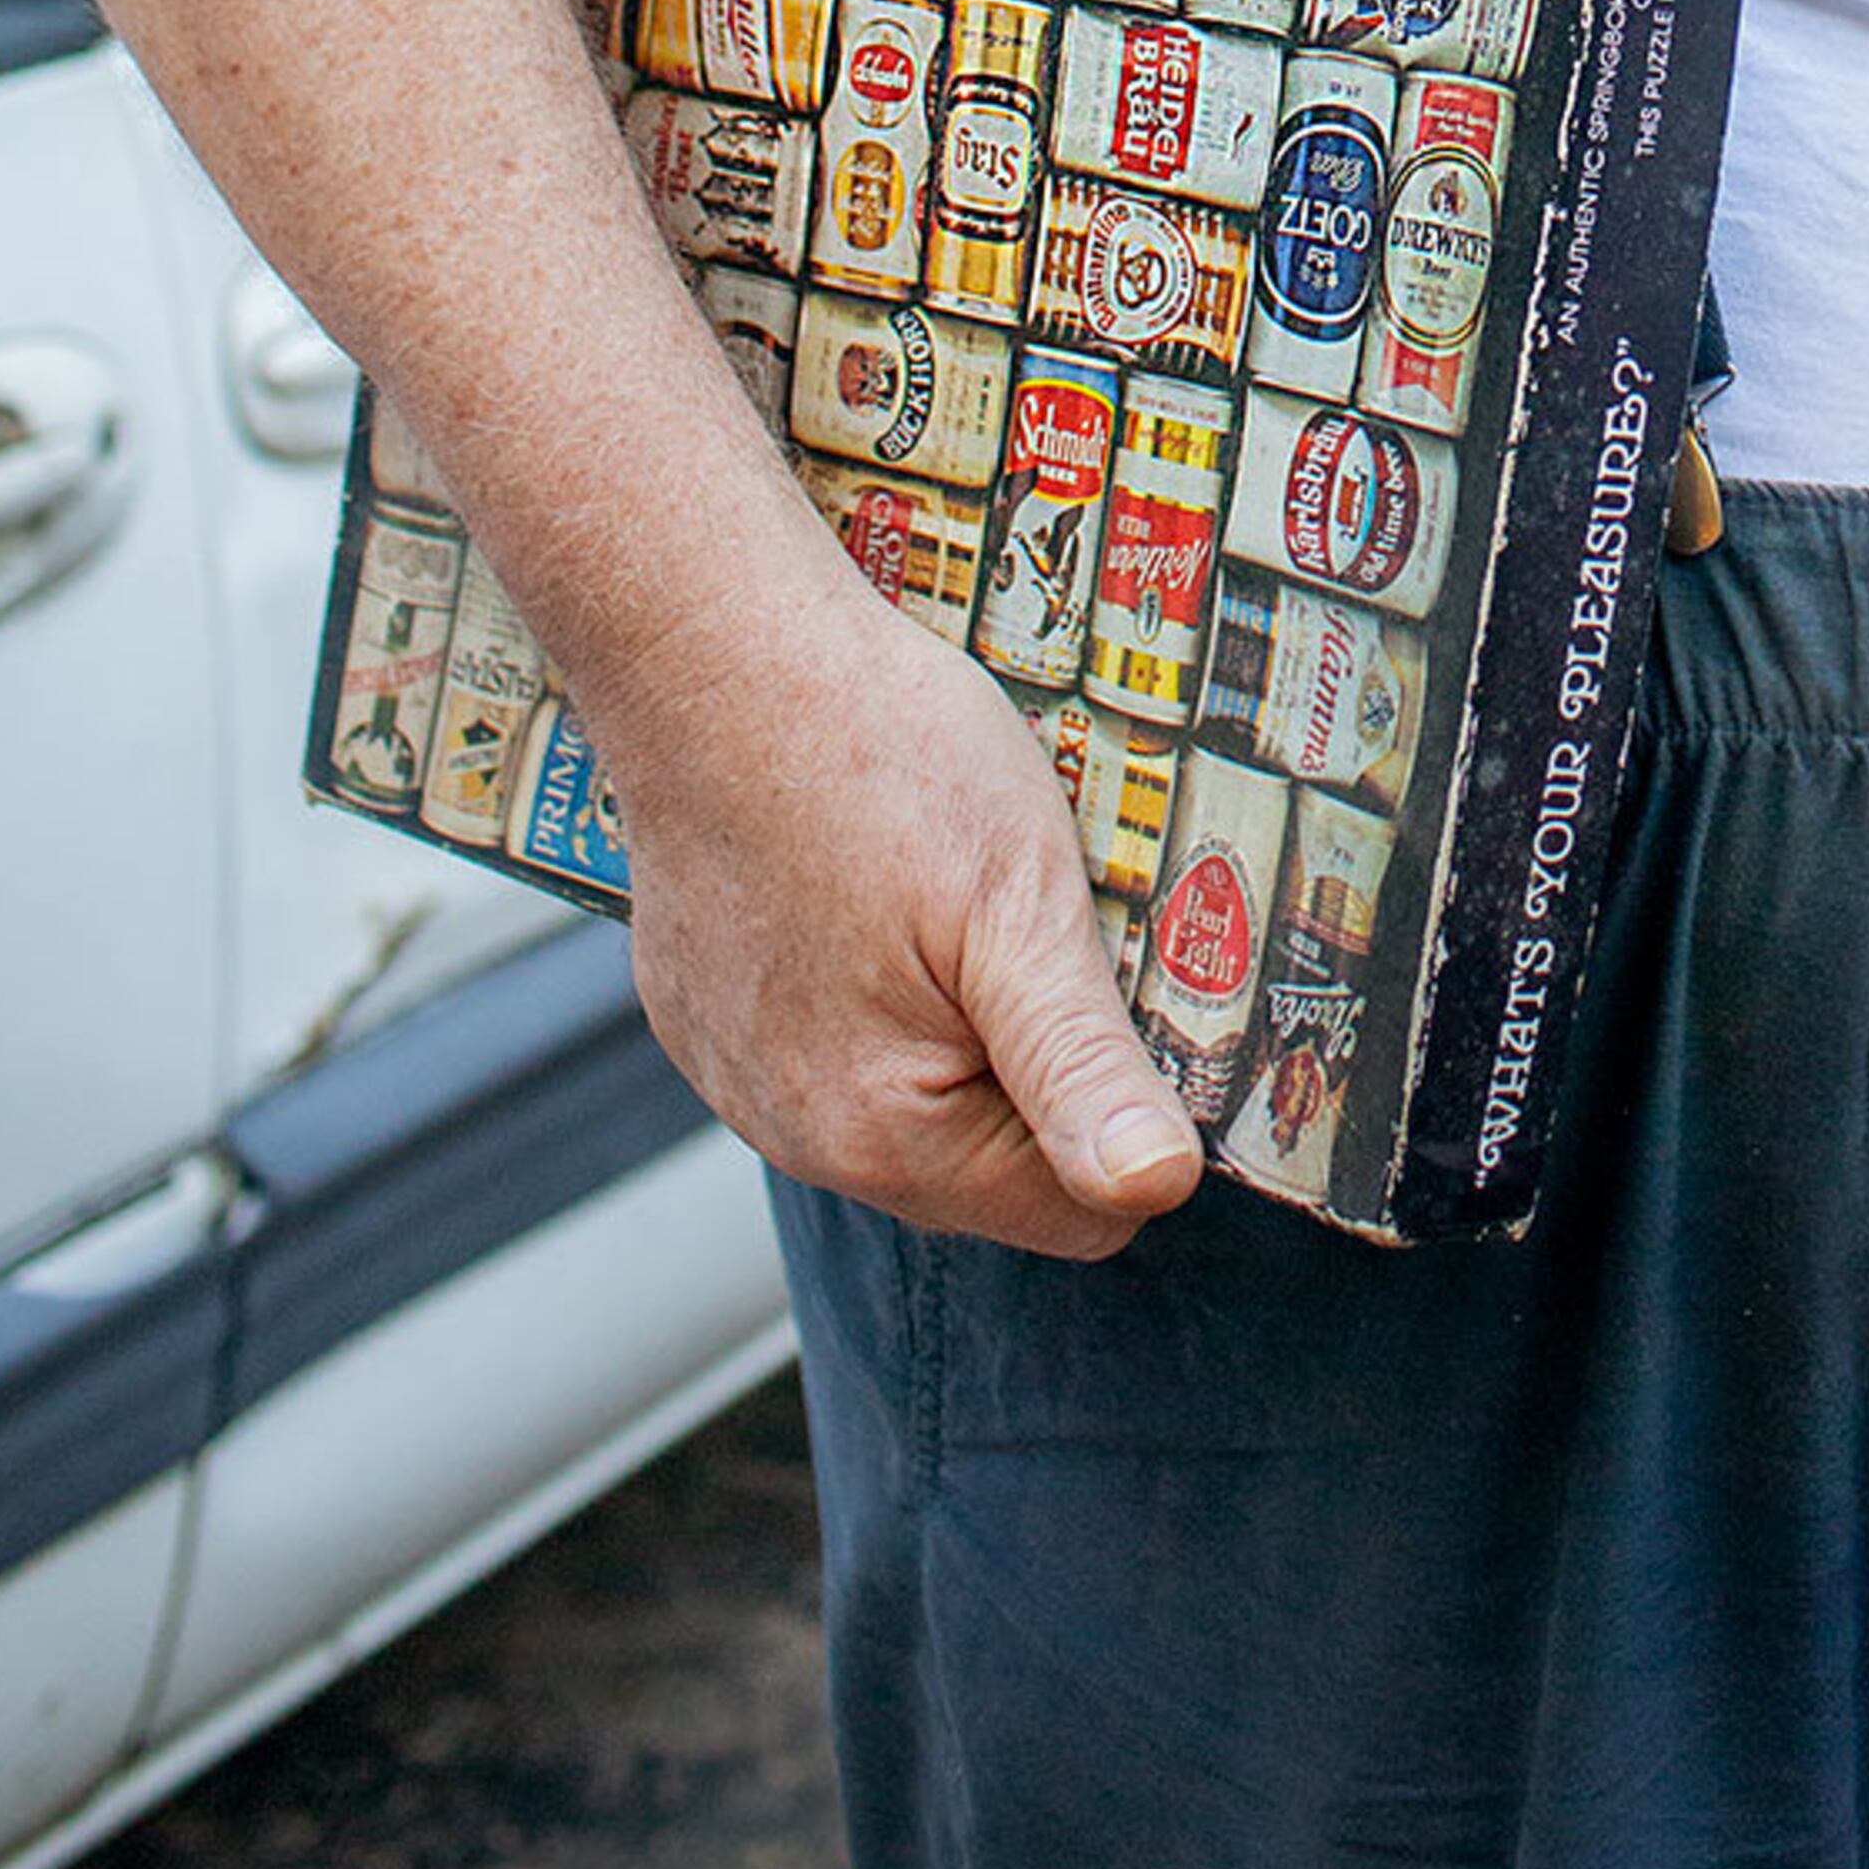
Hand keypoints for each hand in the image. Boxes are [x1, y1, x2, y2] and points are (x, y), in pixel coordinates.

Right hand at [602, 580, 1202, 1258]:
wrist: (711, 655)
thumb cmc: (876, 757)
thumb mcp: (1022, 902)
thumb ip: (1082, 1065)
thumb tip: (1160, 1188)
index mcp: (890, 1138)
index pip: (1083, 1214)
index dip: (1128, 1106)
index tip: (1125, 986)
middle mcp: (800, 1139)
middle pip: (997, 1164)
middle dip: (1044, 1060)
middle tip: (1046, 918)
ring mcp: (740, 1080)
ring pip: (918, 1102)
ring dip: (966, 1021)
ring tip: (964, 892)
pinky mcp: (708, 1019)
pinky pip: (834, 1046)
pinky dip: (877, 987)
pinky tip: (880, 886)